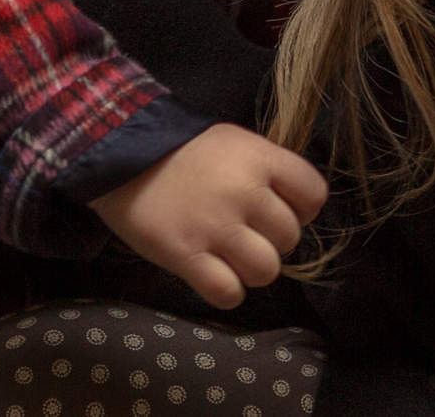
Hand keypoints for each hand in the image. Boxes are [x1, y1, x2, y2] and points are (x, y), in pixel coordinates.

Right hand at [89, 122, 327, 309]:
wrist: (120, 153)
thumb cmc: (182, 149)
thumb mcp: (233, 142)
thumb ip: (266, 170)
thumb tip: (293, 209)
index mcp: (259, 158)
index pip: (313, 194)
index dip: (301, 208)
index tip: (278, 208)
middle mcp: (244, 193)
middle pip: (290, 238)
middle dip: (270, 239)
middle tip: (244, 232)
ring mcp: (215, 226)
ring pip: (267, 270)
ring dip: (251, 269)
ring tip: (229, 256)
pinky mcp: (186, 256)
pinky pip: (229, 293)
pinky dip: (227, 291)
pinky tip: (213, 275)